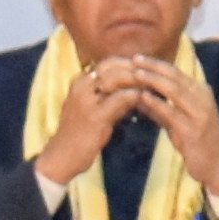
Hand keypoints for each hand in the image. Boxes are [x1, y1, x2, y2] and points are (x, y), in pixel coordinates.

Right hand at [32, 57, 154, 186]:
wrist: (62, 156)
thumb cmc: (79, 134)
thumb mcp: (92, 109)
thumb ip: (109, 96)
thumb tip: (133, 89)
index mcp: (79, 82)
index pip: (107, 63)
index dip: (128, 64)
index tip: (146, 70)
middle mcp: (81, 86)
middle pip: (113, 66)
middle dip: (136, 69)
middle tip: (155, 76)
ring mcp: (87, 100)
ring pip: (118, 78)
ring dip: (139, 81)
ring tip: (155, 87)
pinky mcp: (96, 115)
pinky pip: (122, 98)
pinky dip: (137, 96)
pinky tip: (148, 101)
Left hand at [135, 61, 218, 200]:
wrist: (218, 165)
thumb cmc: (197, 143)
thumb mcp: (177, 123)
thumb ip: (160, 110)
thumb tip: (138, 97)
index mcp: (200, 93)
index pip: (175, 72)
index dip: (156, 64)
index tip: (136, 57)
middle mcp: (202, 98)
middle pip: (175, 76)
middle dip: (153, 66)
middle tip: (133, 59)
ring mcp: (200, 113)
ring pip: (174, 90)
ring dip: (153, 80)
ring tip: (135, 73)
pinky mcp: (194, 129)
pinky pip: (172, 112)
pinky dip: (156, 102)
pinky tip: (143, 97)